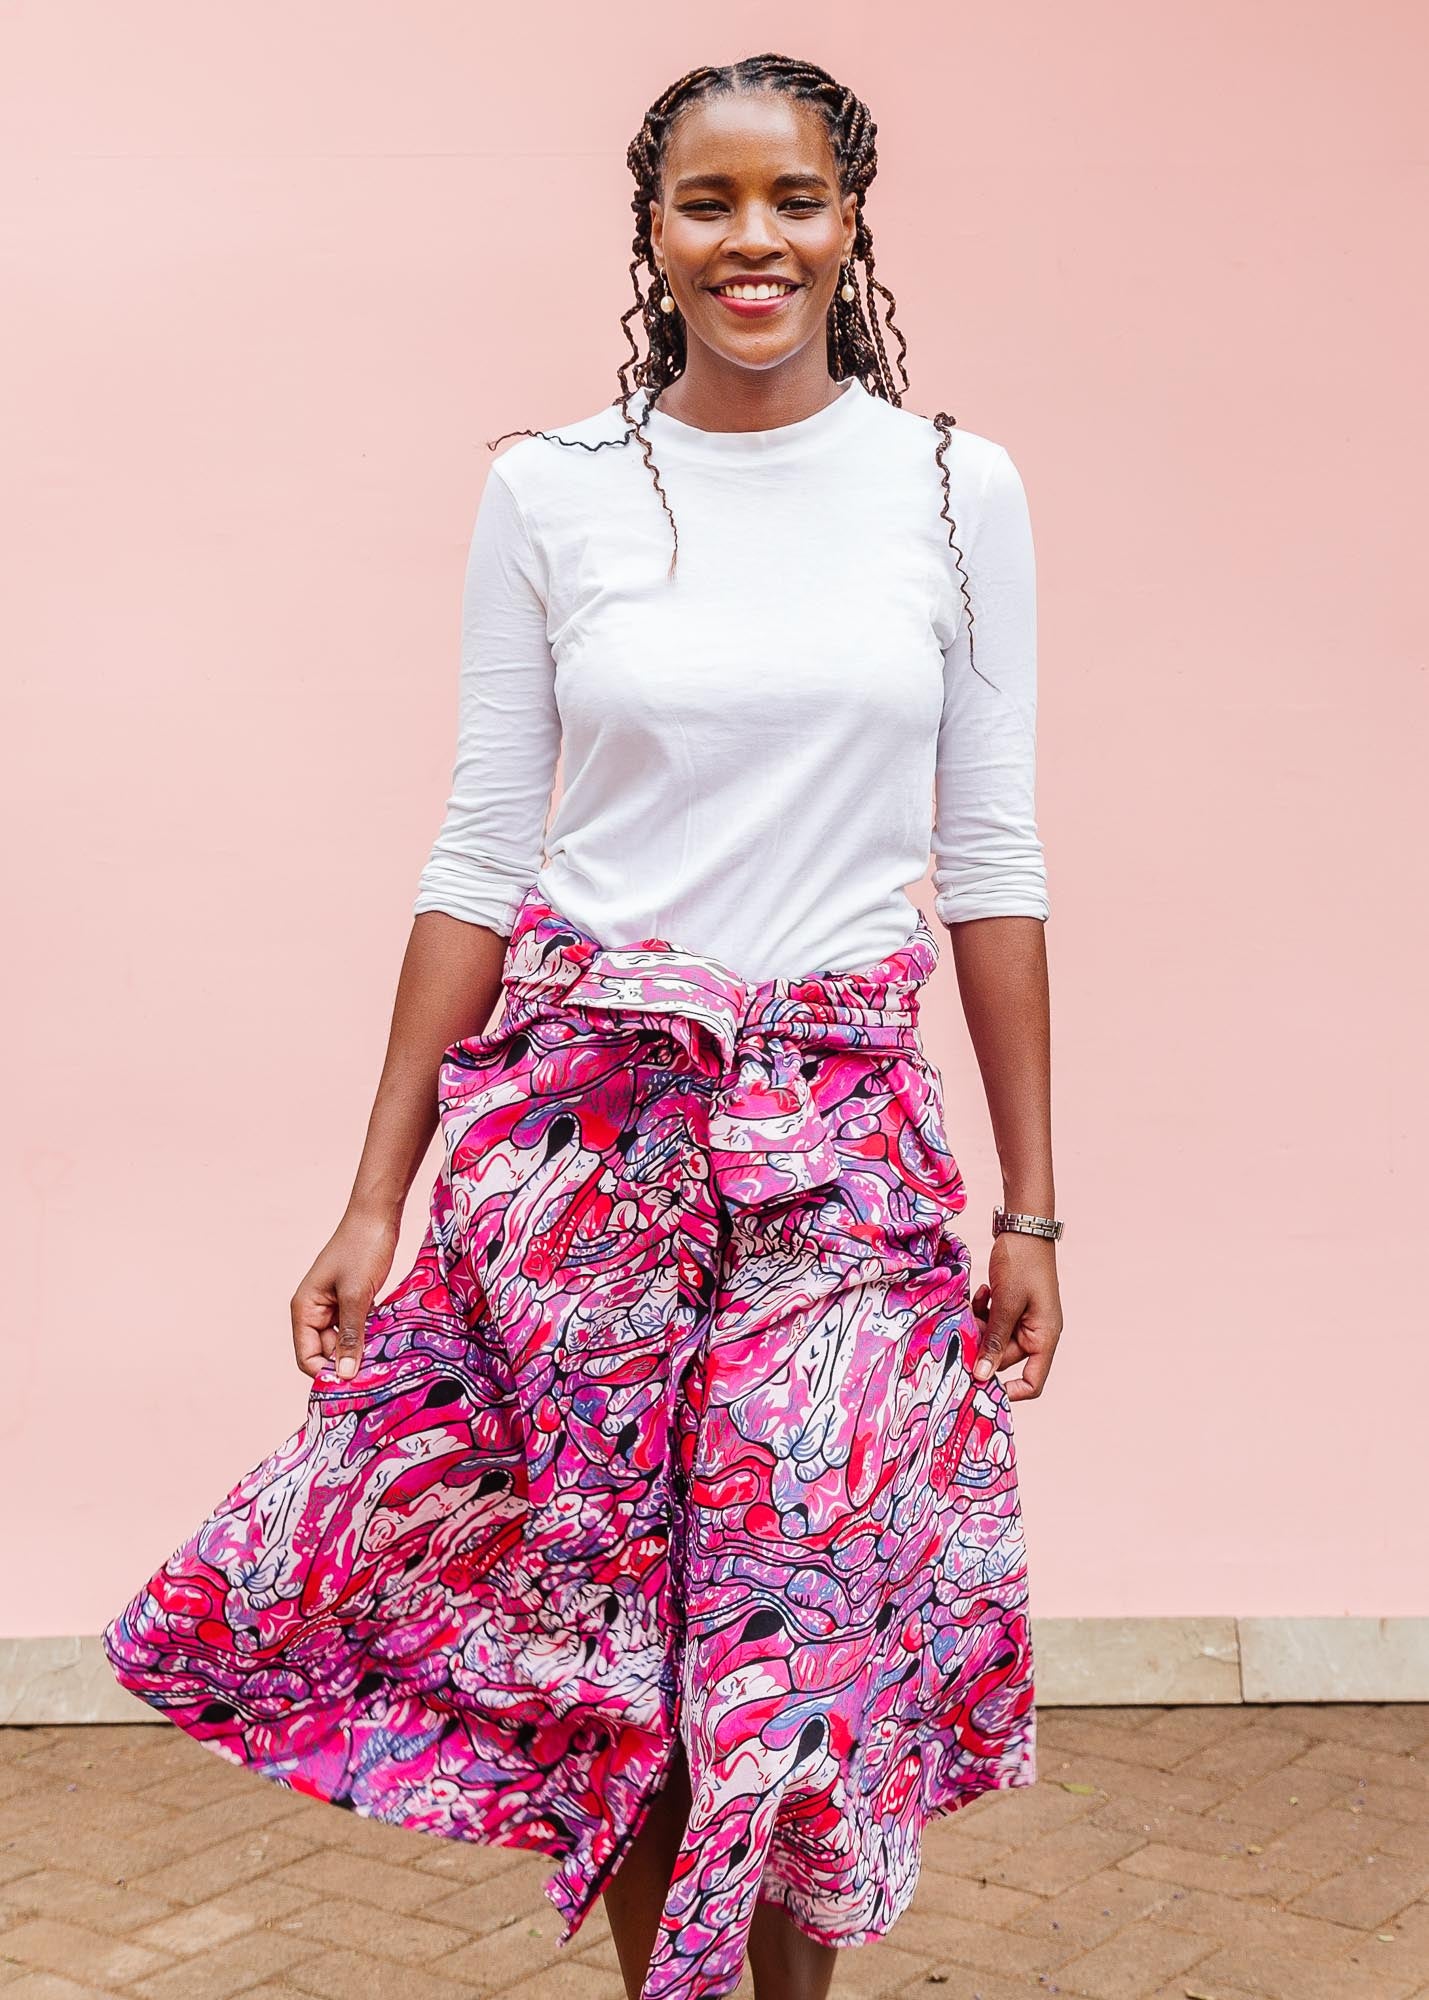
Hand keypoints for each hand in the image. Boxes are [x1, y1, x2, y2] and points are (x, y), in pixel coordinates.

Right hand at [290, 1206, 400, 1382]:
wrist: (377, 1215)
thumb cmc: (362, 1248)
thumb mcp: (357, 1295)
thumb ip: (351, 1335)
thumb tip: (345, 1375)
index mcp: (305, 1309)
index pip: (307, 1357)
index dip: (327, 1373)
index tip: (355, 1386)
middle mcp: (315, 1311)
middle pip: (326, 1353)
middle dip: (348, 1364)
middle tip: (377, 1378)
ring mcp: (335, 1306)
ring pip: (344, 1342)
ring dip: (361, 1351)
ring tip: (385, 1363)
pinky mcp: (353, 1300)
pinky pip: (358, 1328)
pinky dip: (370, 1336)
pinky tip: (389, 1344)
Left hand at [969, 1231, 1061, 1401]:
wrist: (1024, 1227)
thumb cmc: (1021, 1264)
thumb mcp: (1005, 1304)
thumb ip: (994, 1340)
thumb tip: (981, 1375)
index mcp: (1044, 1338)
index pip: (1033, 1382)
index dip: (1009, 1391)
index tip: (979, 1387)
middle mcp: (1037, 1333)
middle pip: (1005, 1359)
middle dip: (982, 1348)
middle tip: (960, 1334)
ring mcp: (1024, 1320)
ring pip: (995, 1339)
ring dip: (979, 1328)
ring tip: (971, 1307)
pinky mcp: (1012, 1306)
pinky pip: (994, 1322)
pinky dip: (983, 1312)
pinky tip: (979, 1293)